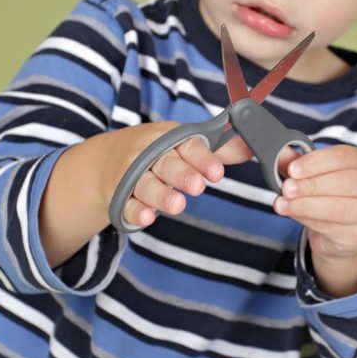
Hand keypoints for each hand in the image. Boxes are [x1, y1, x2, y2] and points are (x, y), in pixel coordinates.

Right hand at [99, 121, 253, 226]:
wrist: (105, 161)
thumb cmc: (156, 153)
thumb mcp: (184, 146)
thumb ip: (218, 151)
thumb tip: (251, 146)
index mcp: (169, 140)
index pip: (188, 146)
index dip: (203, 159)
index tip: (218, 173)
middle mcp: (150, 155)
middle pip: (167, 164)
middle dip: (182, 174)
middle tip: (198, 186)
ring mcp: (132, 176)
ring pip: (147, 184)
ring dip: (161, 195)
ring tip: (177, 205)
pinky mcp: (120, 197)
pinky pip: (128, 205)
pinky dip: (136, 211)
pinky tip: (147, 217)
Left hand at [273, 144, 356, 262]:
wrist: (340, 231)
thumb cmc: (330, 194)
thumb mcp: (315, 174)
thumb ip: (298, 163)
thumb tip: (279, 154)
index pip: (343, 157)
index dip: (316, 162)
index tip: (292, 170)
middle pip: (346, 183)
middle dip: (312, 185)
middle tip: (287, 188)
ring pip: (339, 208)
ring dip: (306, 206)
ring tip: (283, 204)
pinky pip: (332, 228)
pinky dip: (308, 221)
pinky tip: (295, 215)